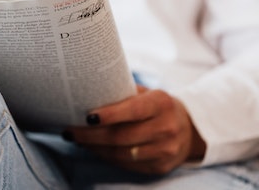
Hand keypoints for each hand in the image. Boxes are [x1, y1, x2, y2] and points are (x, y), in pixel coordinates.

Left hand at [64, 87, 205, 173]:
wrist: (189, 129)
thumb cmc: (156, 106)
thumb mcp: (147, 93)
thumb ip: (122, 93)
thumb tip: (86, 91)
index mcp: (162, 103)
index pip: (133, 110)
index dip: (109, 115)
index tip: (87, 116)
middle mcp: (167, 127)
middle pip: (122, 136)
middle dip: (90, 135)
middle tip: (70, 131)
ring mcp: (165, 150)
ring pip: (121, 154)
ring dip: (94, 148)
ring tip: (77, 140)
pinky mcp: (160, 166)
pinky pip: (127, 165)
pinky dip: (106, 157)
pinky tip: (93, 149)